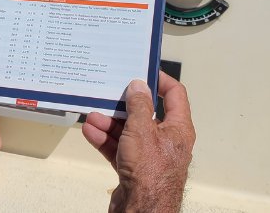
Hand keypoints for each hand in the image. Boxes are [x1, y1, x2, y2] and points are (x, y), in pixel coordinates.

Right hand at [82, 72, 195, 212]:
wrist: (141, 212)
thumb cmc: (150, 175)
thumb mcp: (142, 130)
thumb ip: (139, 105)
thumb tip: (138, 86)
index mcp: (177, 129)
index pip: (174, 95)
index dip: (160, 80)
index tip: (143, 70)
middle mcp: (165, 140)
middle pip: (145, 113)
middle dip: (124, 105)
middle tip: (110, 93)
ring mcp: (149, 155)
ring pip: (129, 130)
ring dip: (110, 122)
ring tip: (93, 115)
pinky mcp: (134, 167)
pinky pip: (119, 147)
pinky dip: (106, 139)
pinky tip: (91, 131)